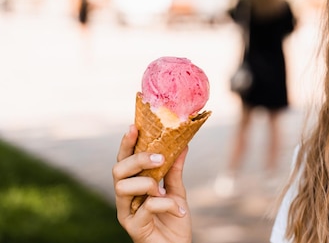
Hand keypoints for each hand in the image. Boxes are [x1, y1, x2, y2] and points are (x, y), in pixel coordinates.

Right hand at [113, 125, 191, 242]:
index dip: (127, 144)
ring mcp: (127, 213)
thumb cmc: (174, 221)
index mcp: (134, 185)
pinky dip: (165, 204)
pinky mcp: (134, 228)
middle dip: (138, 159)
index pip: (124, 160)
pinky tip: (178, 209)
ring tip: (164, 190)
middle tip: (160, 158)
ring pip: (122, 187)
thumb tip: (183, 143)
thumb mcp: (177, 191)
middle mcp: (126, 198)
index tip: (134, 126)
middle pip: (118, 170)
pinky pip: (146, 207)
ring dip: (147, 183)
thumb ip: (175, 170)